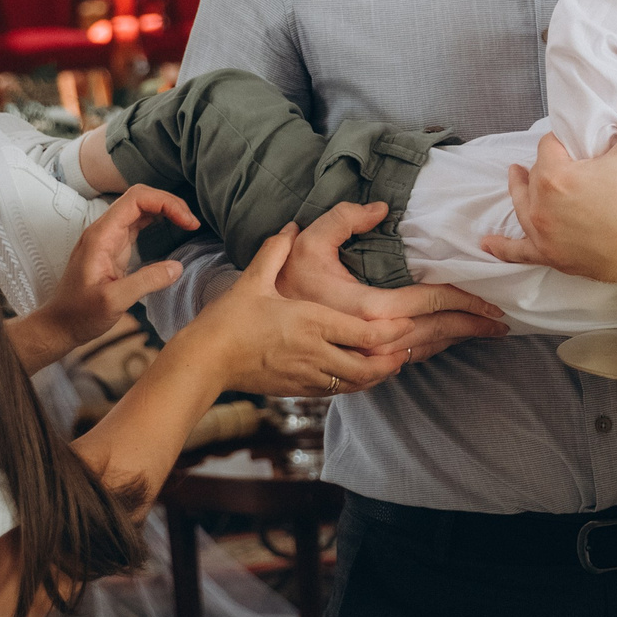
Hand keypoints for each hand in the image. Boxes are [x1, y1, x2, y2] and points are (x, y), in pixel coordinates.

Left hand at [20, 186, 200, 354]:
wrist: (60, 324)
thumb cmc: (80, 314)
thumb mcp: (114, 301)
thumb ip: (146, 282)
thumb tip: (177, 267)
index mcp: (101, 236)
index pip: (136, 199)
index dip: (166, 203)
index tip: (188, 222)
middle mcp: (104, 230)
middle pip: (140, 197)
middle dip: (169, 203)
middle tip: (192, 222)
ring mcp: (108, 237)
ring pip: (140, 208)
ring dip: (165, 210)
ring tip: (187, 224)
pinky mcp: (113, 247)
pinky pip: (137, 222)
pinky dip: (158, 220)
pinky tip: (172, 228)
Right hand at [177, 226, 412, 396]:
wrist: (205, 361)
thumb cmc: (228, 320)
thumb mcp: (253, 280)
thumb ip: (275, 250)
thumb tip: (289, 225)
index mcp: (310, 322)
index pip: (364, 332)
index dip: (391, 331)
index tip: (407, 323)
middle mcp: (315, 352)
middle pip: (368, 364)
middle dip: (393, 358)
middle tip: (411, 347)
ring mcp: (307, 375)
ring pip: (355, 382)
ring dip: (378, 374)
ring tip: (394, 363)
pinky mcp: (297, 390)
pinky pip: (337, 391)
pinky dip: (356, 385)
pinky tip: (362, 377)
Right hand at [283, 200, 509, 362]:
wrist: (228, 349)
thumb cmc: (266, 295)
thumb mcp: (302, 244)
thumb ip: (342, 220)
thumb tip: (379, 208)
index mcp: (361, 311)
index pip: (426, 304)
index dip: (463, 302)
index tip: (490, 302)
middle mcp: (364, 344)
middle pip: (432, 334)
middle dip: (470, 327)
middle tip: (501, 323)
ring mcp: (357, 366)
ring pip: (418, 354)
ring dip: (451, 343)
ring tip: (479, 333)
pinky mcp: (346, 378)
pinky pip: (397, 366)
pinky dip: (423, 353)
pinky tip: (437, 344)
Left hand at [482, 87, 616, 287]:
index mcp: (558, 178)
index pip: (549, 145)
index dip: (565, 139)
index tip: (580, 140)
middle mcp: (543, 209)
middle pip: (535, 175)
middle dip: (550, 163)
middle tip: (573, 159)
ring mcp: (546, 238)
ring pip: (523, 206)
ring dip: (520, 190)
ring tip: (516, 175)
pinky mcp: (555, 259)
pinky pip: (520, 253)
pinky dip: (503, 247)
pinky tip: (487, 243)